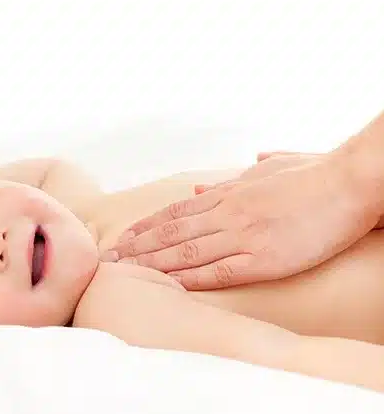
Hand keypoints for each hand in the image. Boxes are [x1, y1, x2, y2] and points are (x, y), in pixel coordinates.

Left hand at [104, 151, 380, 289]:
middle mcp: (227, 213)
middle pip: (171, 233)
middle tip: (108, 259)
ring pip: (186, 251)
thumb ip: (230, 180)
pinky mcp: (264, 257)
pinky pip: (219, 271)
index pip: (175, 213)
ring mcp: (243, 235)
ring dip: (153, 263)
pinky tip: (168, 285)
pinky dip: (190, 278)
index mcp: (228, 193)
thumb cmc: (312, 175)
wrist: (347, 183)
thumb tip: (197, 189)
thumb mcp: (266, 170)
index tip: (123, 238)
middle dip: (136, 247)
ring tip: (125, 272)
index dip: (145, 227)